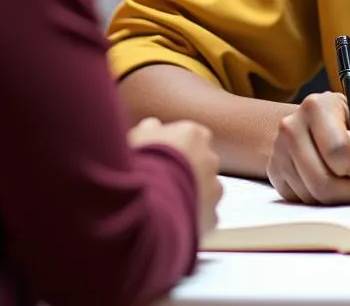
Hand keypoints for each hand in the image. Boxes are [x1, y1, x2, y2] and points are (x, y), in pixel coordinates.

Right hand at [129, 117, 222, 235]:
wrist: (147, 204)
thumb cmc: (139, 167)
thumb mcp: (136, 139)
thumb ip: (148, 131)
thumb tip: (150, 126)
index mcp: (192, 135)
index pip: (194, 137)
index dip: (178, 148)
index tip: (164, 159)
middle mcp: (209, 158)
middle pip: (201, 164)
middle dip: (187, 173)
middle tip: (163, 185)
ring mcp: (213, 186)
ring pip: (206, 190)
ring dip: (192, 196)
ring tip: (165, 207)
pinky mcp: (211, 214)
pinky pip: (204, 217)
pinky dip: (192, 220)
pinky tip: (172, 224)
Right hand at [268, 92, 349, 204]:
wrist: (327, 126)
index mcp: (317, 106)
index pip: (338, 152)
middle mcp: (291, 126)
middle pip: (322, 181)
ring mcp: (279, 150)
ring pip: (312, 196)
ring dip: (340, 200)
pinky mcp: (275, 172)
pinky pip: (301, 201)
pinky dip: (324, 202)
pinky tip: (338, 186)